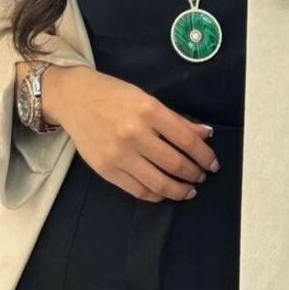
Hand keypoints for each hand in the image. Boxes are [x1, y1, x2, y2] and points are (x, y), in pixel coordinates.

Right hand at [53, 65, 218, 201]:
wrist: (75, 98)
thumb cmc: (114, 94)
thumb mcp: (147, 98)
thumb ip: (176, 119)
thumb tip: (205, 133)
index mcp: (149, 110)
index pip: (186, 139)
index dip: (204, 155)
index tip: (213, 163)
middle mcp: (135, 134)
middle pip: (174, 163)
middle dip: (194, 173)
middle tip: (202, 176)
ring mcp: (119, 155)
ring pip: (158, 183)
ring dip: (179, 190)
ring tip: (189, 190)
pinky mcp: (106, 170)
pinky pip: (137, 190)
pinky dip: (156, 195)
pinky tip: (165, 192)